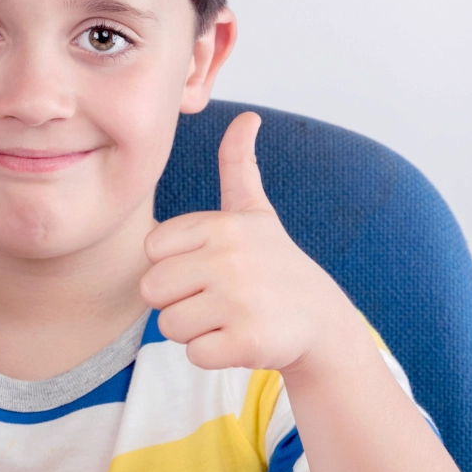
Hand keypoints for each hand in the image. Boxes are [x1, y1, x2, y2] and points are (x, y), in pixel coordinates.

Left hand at [141, 112, 355, 374]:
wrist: (320, 320)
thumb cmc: (274, 265)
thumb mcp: (256, 212)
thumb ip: (239, 166)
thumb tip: (247, 117)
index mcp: (222, 226)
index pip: (151, 252)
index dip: (174, 265)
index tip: (209, 266)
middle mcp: (230, 259)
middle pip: (153, 291)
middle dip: (179, 301)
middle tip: (218, 298)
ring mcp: (239, 302)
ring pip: (169, 326)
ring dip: (196, 330)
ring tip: (231, 316)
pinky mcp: (247, 342)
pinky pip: (194, 354)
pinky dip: (214, 354)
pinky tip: (241, 338)